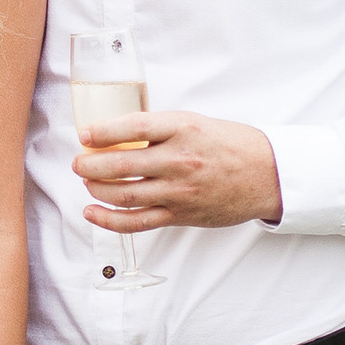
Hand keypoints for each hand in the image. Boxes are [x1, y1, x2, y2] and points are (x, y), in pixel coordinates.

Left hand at [74, 102, 282, 231]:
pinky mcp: (180, 215)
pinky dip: (109, 220)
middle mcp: (180, 160)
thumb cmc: (230, 144)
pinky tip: (92, 212)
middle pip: (122, 166)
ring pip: (125, 195)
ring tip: (86, 181)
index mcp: (184, 129)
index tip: (85, 134)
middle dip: (90, 164)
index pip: (135, 128)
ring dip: (97, 189)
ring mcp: (179, 191)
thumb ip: (161, 129)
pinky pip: (137, 222)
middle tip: (77, 161)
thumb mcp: (196, 122)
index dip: (104, 132)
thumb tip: (118, 134)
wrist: (266, 174)